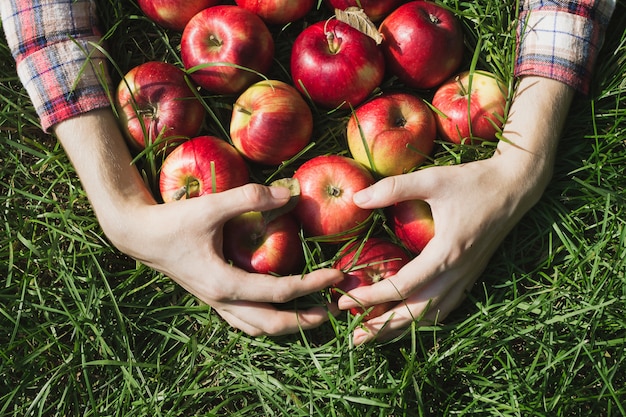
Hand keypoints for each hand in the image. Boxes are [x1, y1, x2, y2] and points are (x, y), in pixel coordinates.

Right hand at [54, 109, 342, 336]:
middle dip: (304, 320)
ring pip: (256, 328)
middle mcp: (221, 300)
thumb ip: (249, 198)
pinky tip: (275, 311)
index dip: (312, 284)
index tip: (336, 275)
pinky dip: (264, 321)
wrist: (137, 235)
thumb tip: (289, 192)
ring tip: (310, 317)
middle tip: (332, 310)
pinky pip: (242, 320)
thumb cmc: (172, 221)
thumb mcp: (211, 207)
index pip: (280, 292)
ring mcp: (215, 303)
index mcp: (224, 283)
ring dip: (286, 326)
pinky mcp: (210, 297)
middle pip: (271, 324)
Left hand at [337, 76, 574, 344]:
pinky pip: (447, 307)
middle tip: (354, 338)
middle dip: (384, 327)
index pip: (402, 286)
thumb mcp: (433, 179)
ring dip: (404, 327)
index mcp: (446, 253)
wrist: (516, 186)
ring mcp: (467, 277)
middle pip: (417, 313)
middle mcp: (458, 272)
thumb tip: (357, 198)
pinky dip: (425, 319)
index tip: (344, 301)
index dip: (371, 297)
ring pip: (433, 315)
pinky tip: (410, 321)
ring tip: (376, 335)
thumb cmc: (474, 181)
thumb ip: (394, 188)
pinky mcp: (472, 275)